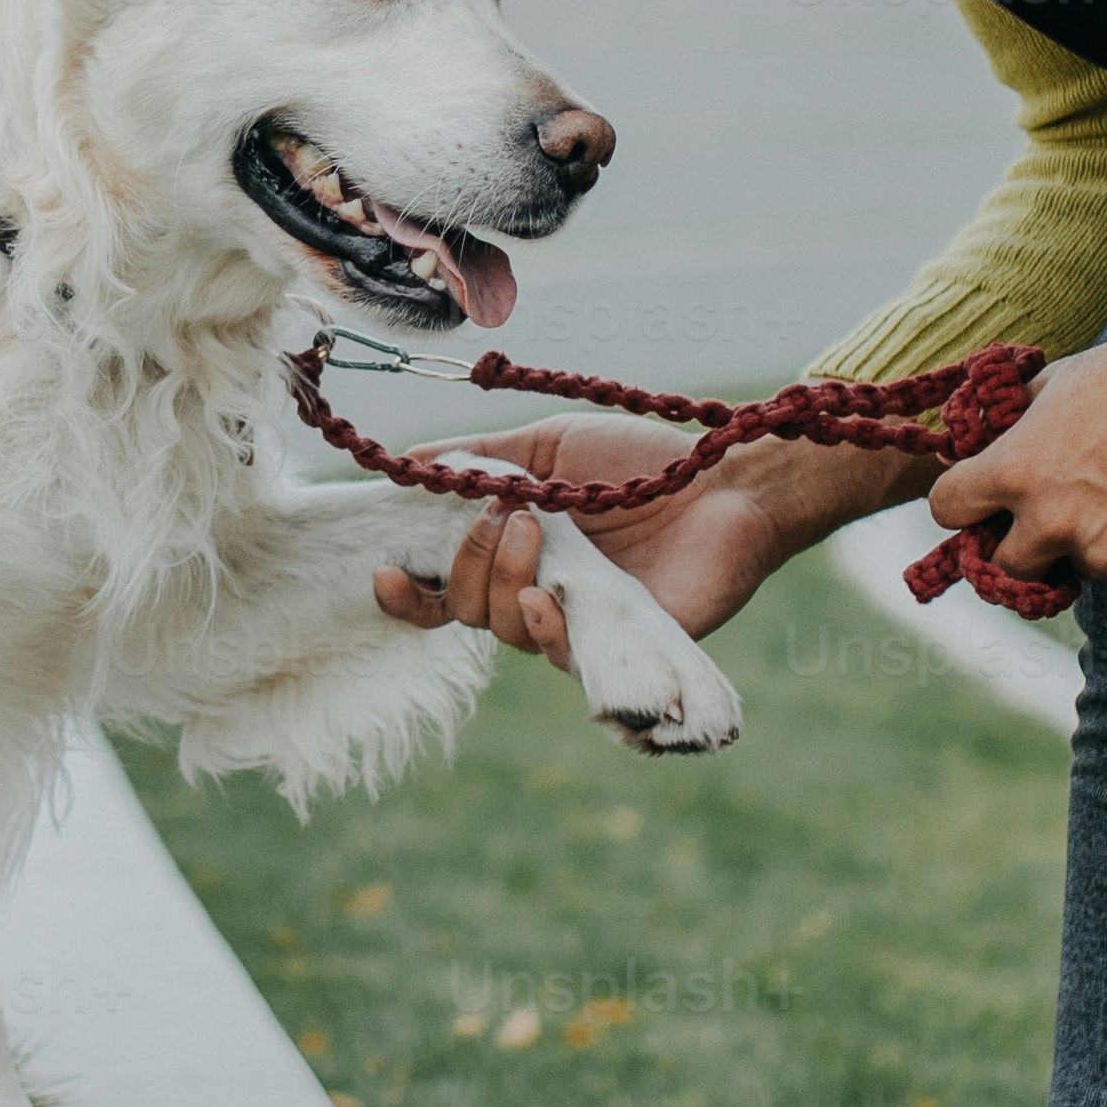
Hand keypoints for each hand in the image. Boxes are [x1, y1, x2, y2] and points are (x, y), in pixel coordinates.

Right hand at [367, 417, 911, 653]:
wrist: (726, 479)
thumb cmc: (641, 461)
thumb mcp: (549, 446)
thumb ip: (481, 457)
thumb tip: (410, 462)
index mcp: (516, 558)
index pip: (445, 595)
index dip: (407, 596)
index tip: (381, 572)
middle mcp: (540, 600)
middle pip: (468, 611)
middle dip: (469, 561)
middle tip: (503, 513)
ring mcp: (579, 629)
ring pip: (509, 633)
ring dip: (504, 580)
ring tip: (534, 531)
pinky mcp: (622, 650)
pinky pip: (564, 661)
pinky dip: (543, 631)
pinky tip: (544, 598)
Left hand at [926, 332, 1106, 594]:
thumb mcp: (1057, 381)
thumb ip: (1014, 423)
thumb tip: (984, 438)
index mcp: (1016, 471)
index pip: (948, 509)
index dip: (965, 502)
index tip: (984, 500)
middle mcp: (1052, 522)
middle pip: (1006, 565)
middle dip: (1023, 544)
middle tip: (1057, 517)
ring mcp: (1106, 554)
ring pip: (1081, 567)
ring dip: (1096, 542)